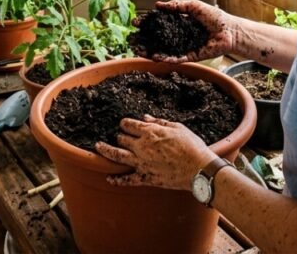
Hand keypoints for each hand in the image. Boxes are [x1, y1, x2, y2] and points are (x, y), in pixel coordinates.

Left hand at [95, 116, 216, 190]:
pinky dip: (117, 180)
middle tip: (119, 137)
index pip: (130, 125)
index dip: (125, 124)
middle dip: (119, 136)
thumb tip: (145, 117)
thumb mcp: (177, 127)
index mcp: (150, 132)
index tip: (125, 124)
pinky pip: (127, 179)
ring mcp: (141, 163)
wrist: (198, 168)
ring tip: (98, 147)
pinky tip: (109, 178)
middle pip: (122, 139)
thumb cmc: (191, 146)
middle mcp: (142, 146)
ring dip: (105, 150)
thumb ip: (159, 122)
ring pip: (117, 156)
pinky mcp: (145, 177)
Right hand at [136, 0, 237, 62]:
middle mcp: (179, 35)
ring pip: (164, 50)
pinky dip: (167, 58)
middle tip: (133, 40)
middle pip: (158, 39)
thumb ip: (177, 5)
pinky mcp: (191, 56)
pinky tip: (157, 58)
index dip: (147, 23)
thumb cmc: (215, 16)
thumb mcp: (194, 6)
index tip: (135, 22)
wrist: (230, 31)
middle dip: (145, 40)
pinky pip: (177, 58)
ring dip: (152, 52)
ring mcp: (183, 46)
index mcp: (179, 22)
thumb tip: (158, 5)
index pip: (159, 23)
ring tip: (140, 51)